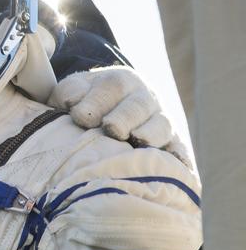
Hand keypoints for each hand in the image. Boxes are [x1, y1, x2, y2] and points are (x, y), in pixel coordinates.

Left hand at [50, 66, 186, 158]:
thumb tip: (74, 102)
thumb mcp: (74, 90)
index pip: (113, 86)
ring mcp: (160, 121)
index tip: (80, 117)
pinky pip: (179, 150)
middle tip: (111, 128)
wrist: (110, 110)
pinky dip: (180, 158)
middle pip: (139, 106)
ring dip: (151, 134)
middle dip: (124, 117)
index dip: (97, 101)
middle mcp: (146, 99)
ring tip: (138, 140)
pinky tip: (178, 168)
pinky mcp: (171, 144)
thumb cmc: (85, 102)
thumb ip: (70, 91)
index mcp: (121, 81)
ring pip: (162, 126)